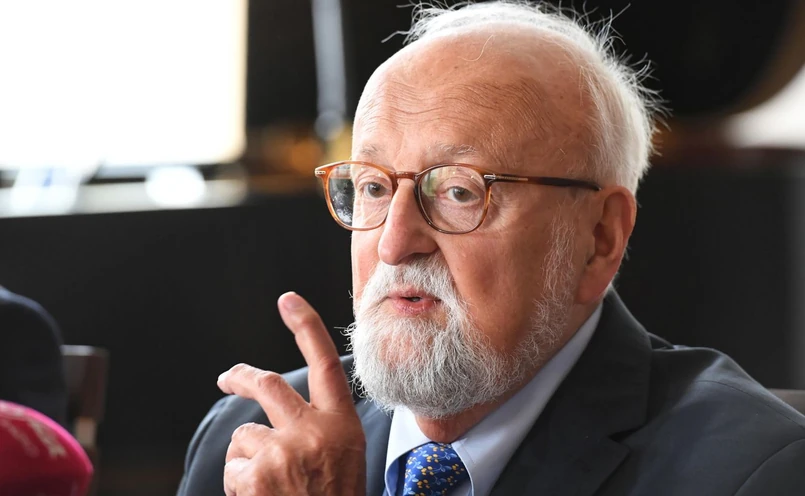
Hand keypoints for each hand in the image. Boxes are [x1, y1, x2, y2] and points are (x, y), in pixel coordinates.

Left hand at [218, 292, 365, 495]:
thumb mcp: (345, 456)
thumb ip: (320, 428)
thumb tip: (282, 414)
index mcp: (341, 423)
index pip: (325, 363)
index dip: (306, 326)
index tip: (288, 300)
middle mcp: (313, 430)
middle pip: (268, 384)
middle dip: (242, 377)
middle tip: (227, 378)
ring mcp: (282, 451)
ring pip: (245, 436)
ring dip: (249, 459)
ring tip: (270, 487)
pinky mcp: (255, 474)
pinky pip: (233, 466)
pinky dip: (240, 482)